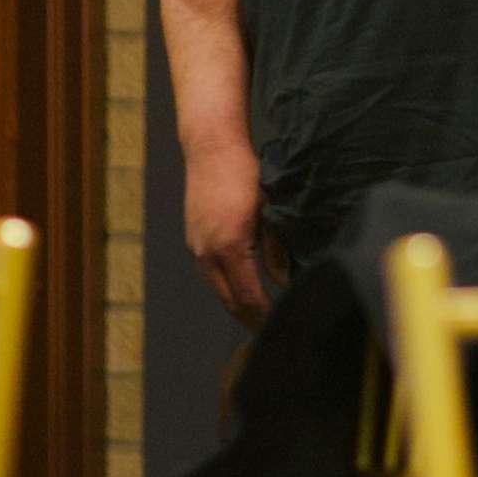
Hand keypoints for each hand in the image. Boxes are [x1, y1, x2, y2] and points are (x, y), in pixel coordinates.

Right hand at [182, 135, 283, 327]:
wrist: (211, 145)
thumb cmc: (246, 172)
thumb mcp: (269, 210)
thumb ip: (276, 249)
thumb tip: (284, 279)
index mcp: (230, 246)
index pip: (249, 296)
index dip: (265, 315)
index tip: (282, 324)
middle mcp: (207, 252)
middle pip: (229, 300)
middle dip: (250, 318)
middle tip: (271, 330)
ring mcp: (196, 246)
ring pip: (218, 288)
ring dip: (237, 302)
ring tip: (259, 314)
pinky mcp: (193, 237)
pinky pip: (210, 271)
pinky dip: (227, 283)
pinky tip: (243, 283)